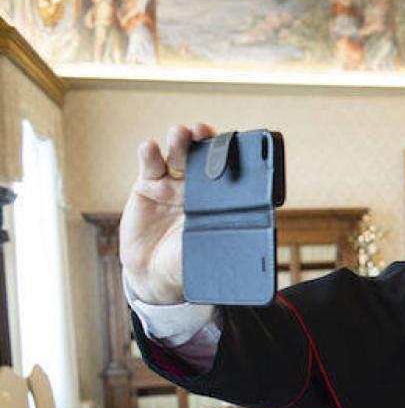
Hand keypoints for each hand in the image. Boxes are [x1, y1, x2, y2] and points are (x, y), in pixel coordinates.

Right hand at [120, 123, 215, 304]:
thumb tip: (255, 231)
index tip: (229, 144)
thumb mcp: (212, 249)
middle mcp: (197, 187)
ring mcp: (172, 184)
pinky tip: (149, 147)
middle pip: (201, 156)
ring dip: (179, 141)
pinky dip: (148, 154)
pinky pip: (149, 165)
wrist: (155, 276)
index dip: (226, 155)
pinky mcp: (147, 186)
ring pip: (177, 155)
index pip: (225, 171)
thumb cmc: (189, 263)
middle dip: (202, 140)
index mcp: (219, 200)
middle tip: (202, 131)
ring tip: (179, 134)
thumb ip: (225, 235)